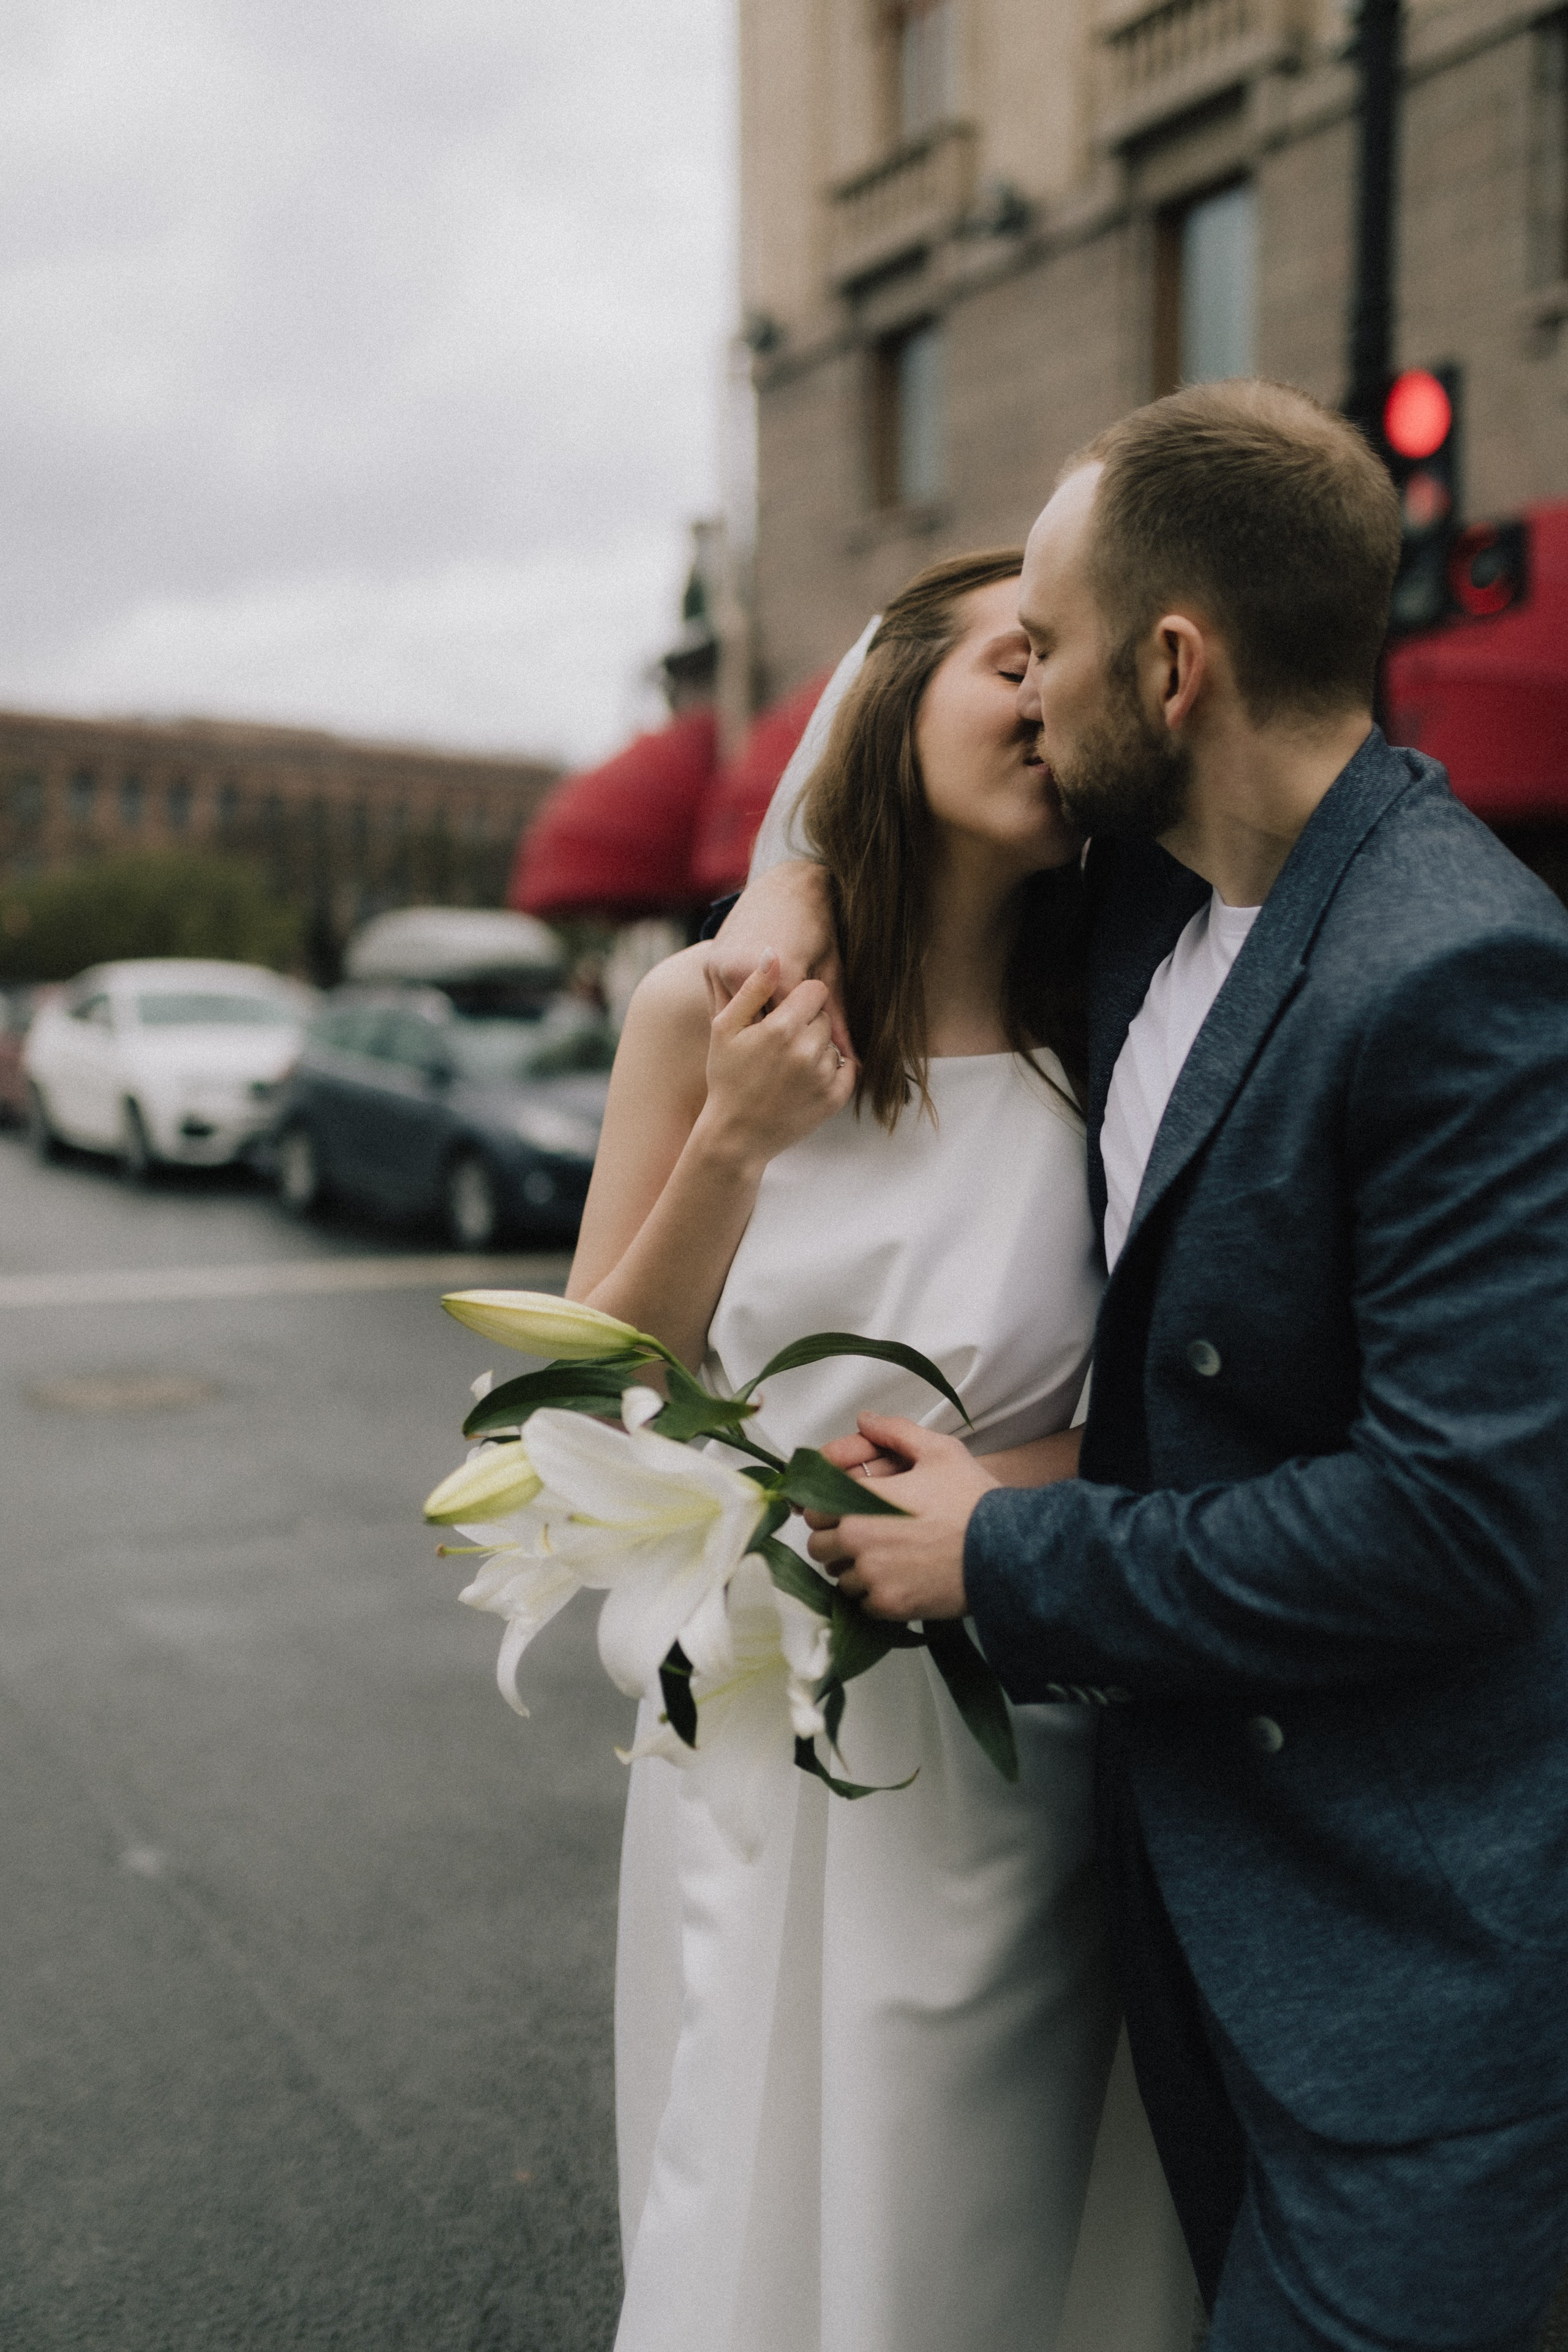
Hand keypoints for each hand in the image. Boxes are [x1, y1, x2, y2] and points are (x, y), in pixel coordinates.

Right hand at [696, 955, 855, 1168]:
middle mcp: (807, 1050)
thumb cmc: (727, 1078)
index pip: (816, 990)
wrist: (736, 1135)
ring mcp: (824, 1076)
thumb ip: (752, 990)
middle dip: (808, 1023)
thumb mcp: (725, 1030)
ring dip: (818, 1048)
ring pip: (834, 1042)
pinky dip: (832, 1070)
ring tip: (789, 1066)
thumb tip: (773, 952)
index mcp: (781, 1028)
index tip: (785, 1012)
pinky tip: (805, 1079)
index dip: (800, 998)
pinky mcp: (835, 1098)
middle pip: (825, 1015)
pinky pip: (847, 1066)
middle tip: (782, 1043)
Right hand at [707, 862, 849, 1058]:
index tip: (814, 1040)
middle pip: (762, 1025)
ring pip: (739, 1018)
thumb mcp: (829, 972)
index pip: (793, 1027)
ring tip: (775, 1036)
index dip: (806, 1036)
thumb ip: (835, 1017)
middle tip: (794, 1043)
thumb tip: (852, 1058)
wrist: (785, 886)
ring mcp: (719, 966)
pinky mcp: (708, 965)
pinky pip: (724, 1008)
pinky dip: (740, 1017)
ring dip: (755, 1030)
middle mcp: (744, 969)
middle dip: (779, 1036)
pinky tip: (755, 1025)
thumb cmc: (816, 928)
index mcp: (781, 972)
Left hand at [805, 1415, 998, 1620]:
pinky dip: (875, 1596)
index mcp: (863, 1499)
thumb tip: (865, 1420)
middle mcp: (859, 1539)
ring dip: (854, 1570)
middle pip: (819, 1546)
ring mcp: (873, 1575)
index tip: (843, 1511)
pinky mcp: (890, 1604)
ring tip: (884, 1560)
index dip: (825, 1509)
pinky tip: (898, 1582)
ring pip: (839, 1577)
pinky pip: (863, 1604)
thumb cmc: (973, 1500)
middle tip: (863, 1537)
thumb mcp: (940, 1450)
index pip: (813, 1508)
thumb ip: (896, 1432)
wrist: (1008, 1550)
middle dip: (835, 1541)